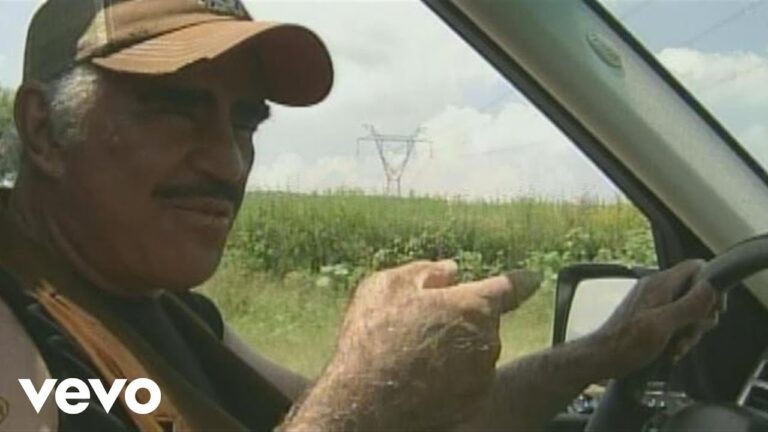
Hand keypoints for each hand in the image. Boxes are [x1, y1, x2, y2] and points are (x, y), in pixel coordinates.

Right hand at [309, 260, 541, 430]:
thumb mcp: (386, 286)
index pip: (509, 287)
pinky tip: (416, 378)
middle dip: (458, 318)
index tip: (533, 278)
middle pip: (482, 322)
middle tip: (417, 325)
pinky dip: (449, 377)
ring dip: (453, 349)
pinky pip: (464, 381)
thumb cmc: (372, 339)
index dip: (521, 280)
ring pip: (472, 352)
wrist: (363, 403)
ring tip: (409, 355)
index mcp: (473, 306)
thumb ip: (425, 272)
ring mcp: (481, 377)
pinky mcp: (470, 404)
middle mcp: (488, 342)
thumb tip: (450, 271)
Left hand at [591, 259, 723, 378]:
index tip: (714, 309)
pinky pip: (675, 322)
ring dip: (688, 332)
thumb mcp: (664, 325)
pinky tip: (670, 351)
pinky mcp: (650, 317)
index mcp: (660, 284)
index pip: (697, 268)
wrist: (602, 358)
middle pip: (696, 293)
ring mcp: (653, 302)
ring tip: (676, 347)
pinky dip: (677, 337)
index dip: (712, 286)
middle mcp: (657, 289)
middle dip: (699, 317)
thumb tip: (711, 286)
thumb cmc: (626, 343)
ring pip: (687, 311)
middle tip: (688, 334)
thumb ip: (689, 305)